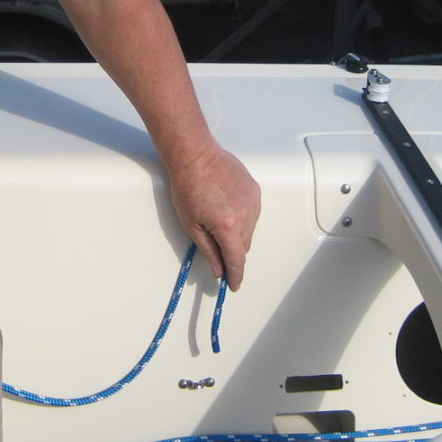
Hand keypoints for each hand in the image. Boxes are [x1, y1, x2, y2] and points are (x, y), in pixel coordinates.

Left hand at [167, 145, 260, 290]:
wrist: (196, 156)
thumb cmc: (187, 188)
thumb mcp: (191, 225)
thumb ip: (208, 250)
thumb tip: (218, 269)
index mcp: (228, 227)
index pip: (236, 260)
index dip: (235, 276)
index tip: (233, 285)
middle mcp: (246, 216)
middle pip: (244, 246)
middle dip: (232, 251)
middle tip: (216, 246)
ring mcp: (253, 202)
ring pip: (250, 230)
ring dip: (237, 233)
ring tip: (218, 218)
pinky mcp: (255, 190)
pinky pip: (252, 212)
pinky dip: (242, 216)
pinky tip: (226, 205)